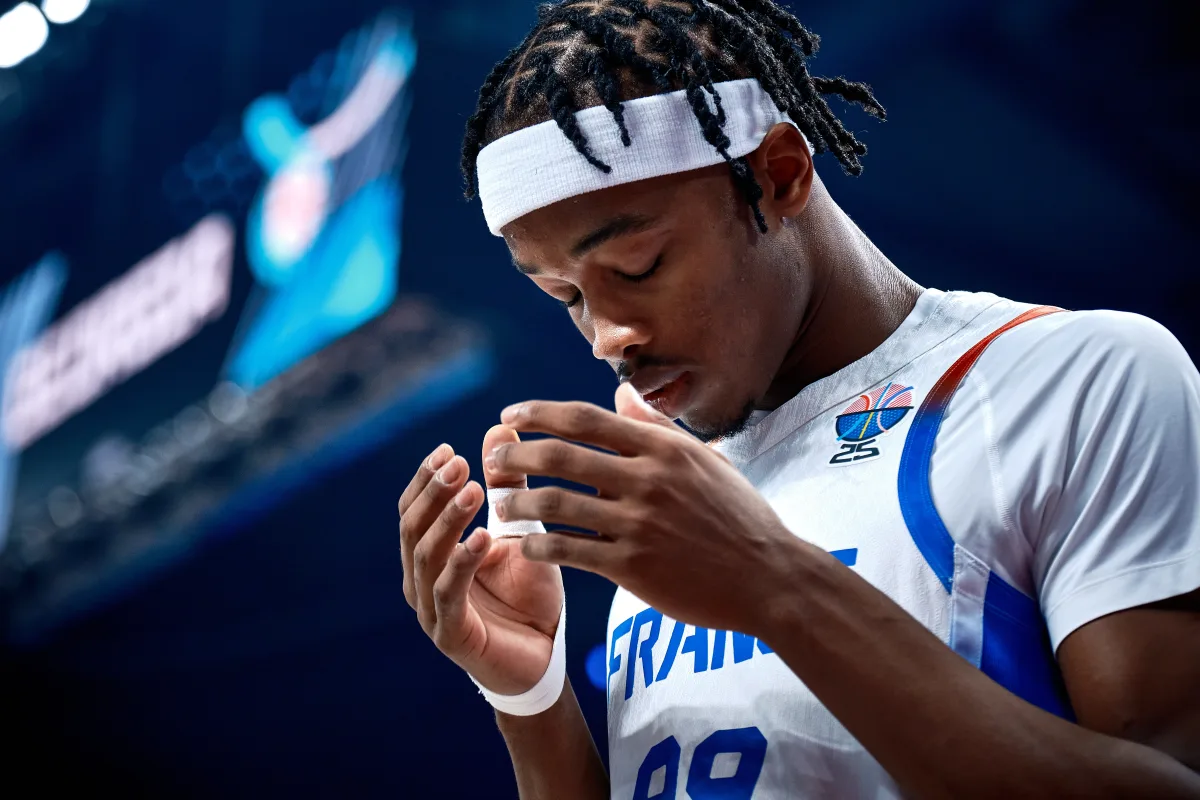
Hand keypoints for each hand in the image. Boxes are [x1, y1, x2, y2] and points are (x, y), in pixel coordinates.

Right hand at [398, 428, 563, 694]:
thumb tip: (500, 427)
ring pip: (425, 556)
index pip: (413, 508)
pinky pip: (448, 594)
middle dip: (433, 492)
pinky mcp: (451, 635)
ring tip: (471, 492)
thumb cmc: (526, 595)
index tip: (449, 450)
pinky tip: (482, 538)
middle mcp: (419, 579)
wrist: (543, 658)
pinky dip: (461, 563)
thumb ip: (508, 488)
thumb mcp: (520, 532)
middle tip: (459, 464)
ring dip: (446, 520)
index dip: (426, 479)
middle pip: (412, 526)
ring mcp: (431, 609)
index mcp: (430, 554)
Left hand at [486, 383, 798, 636]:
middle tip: (492, 458)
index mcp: (663, 450)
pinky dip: (539, 546)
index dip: (539, 414)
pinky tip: (525, 545)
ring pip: (557, 504)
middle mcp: (648, 480)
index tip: (509, 416)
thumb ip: (657, 427)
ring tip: (500, 503)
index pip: (586, 419)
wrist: (770, 578)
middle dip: (517, 454)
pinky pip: (570, 552)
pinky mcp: (634, 568)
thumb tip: (620, 390)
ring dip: (520, 501)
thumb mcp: (706, 461)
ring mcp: (639, 525)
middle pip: (561, 456)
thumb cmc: (740, 517)